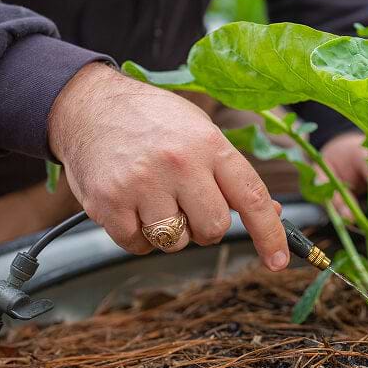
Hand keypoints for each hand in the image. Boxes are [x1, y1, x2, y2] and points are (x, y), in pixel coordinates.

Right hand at [48, 63, 288, 269]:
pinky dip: (137, 235)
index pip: (251, 196)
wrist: (89, 106)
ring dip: (168, 231)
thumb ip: (232, 173)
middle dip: (204, 226)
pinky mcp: (109, 203)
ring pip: (174, 242)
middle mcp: (179, 163)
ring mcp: (142, 184)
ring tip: (153, 197)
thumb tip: (271, 213)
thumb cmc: (151, 119)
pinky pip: (138, 246)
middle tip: (186, 204)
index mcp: (208, 143)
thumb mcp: (199, 131)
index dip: (270, 234)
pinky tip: (131, 204)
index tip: (278, 261)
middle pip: (213, 229)